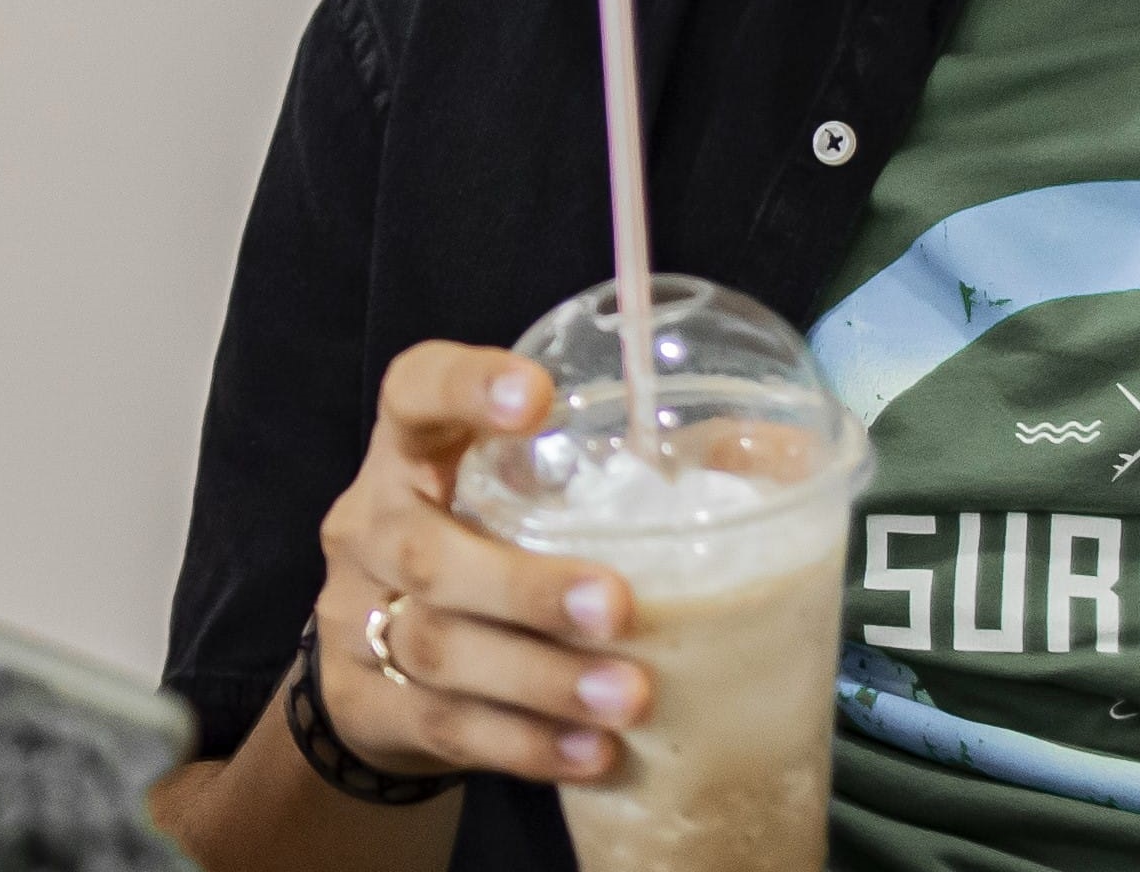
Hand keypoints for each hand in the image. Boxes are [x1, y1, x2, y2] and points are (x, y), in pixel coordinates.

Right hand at [309, 342, 640, 784]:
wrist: (378, 674)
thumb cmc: (487, 558)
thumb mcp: (526, 504)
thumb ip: (627, 475)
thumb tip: (785, 452)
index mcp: (413, 454)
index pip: (414, 391)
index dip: (466, 386)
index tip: (539, 398)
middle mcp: (371, 526)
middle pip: (426, 549)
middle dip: (525, 584)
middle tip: (616, 607)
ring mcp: (355, 619)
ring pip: (437, 649)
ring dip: (541, 679)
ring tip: (627, 698)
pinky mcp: (363, 703)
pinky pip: (444, 726)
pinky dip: (525, 744)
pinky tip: (592, 753)